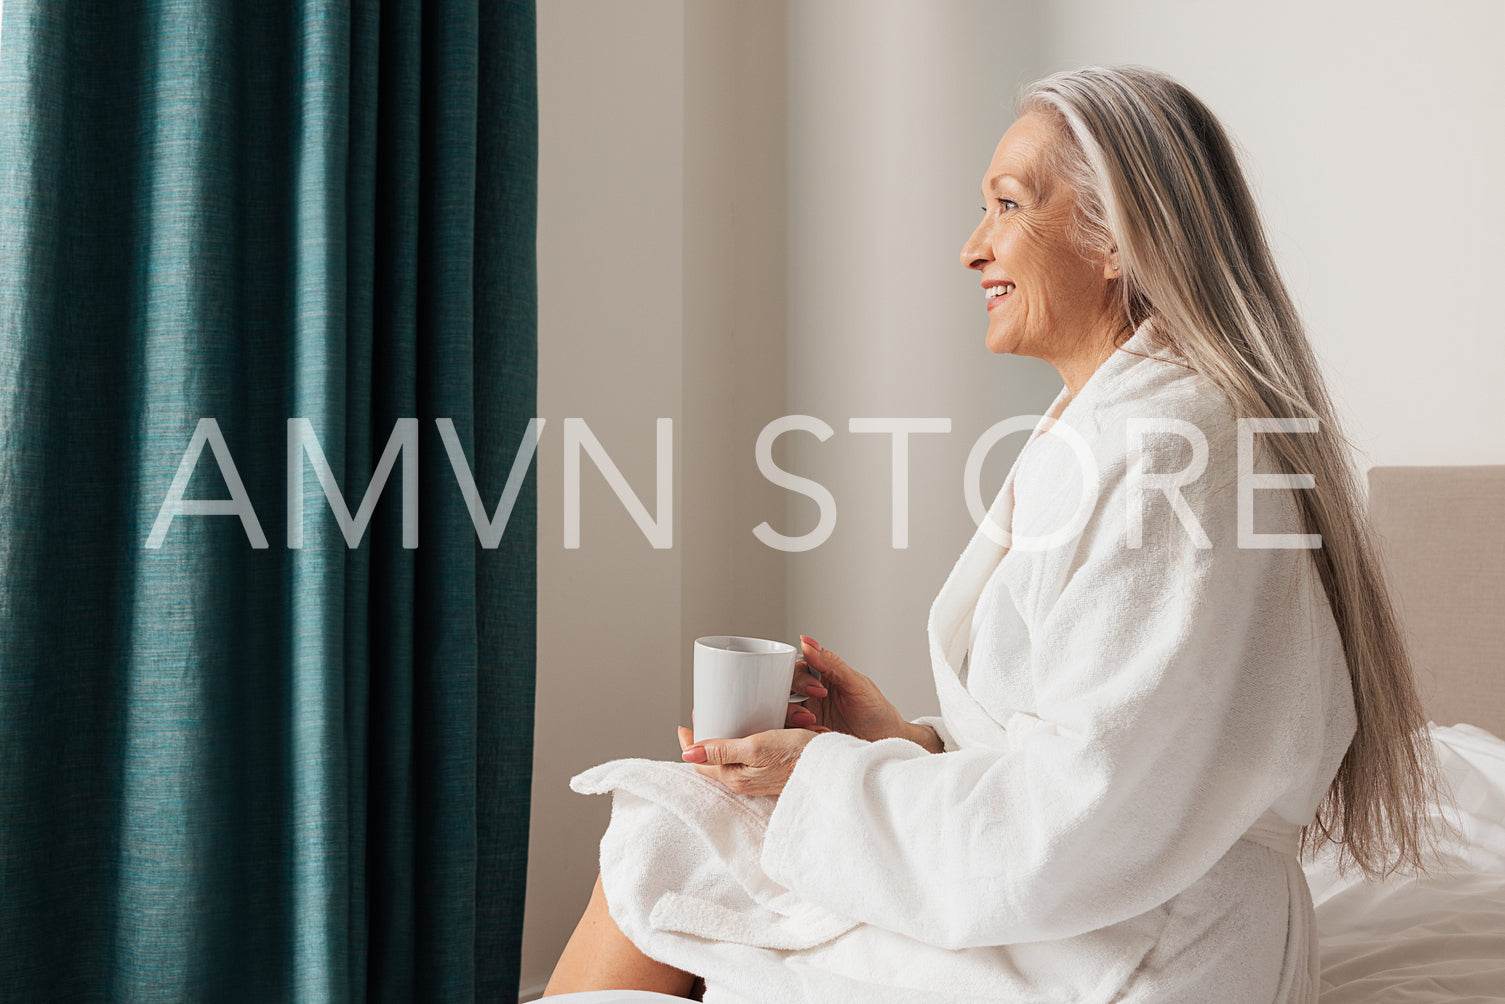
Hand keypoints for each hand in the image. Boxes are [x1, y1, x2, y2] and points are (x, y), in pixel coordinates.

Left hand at [676, 725, 818, 796]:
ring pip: (730, 758)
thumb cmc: (796, 756)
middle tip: (703, 717)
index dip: (690, 741)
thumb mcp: (755, 747)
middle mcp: (743, 781)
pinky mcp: (770, 772)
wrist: (830, 767)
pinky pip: (746, 758)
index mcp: (734, 776)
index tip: (686, 724)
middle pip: (713, 760)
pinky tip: (748, 730)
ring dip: (723, 739)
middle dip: (705, 739)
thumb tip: (687, 754)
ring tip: (722, 720)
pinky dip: (741, 742)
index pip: (699, 761)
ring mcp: (756, 778)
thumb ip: (721, 750)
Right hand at [785, 636, 911, 743]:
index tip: (817, 690)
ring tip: (814, 724)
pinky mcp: (807, 734)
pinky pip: (791, 733)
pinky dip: (801, 734)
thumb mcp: (856, 684)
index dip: (799, 679)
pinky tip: (821, 734)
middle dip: (792, 701)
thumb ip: (831, 663)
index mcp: (821, 675)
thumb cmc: (877, 711)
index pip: (796, 669)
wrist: (888, 741)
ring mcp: (807, 715)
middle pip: (783, 690)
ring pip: (782, 712)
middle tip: (810, 712)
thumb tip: (808, 641)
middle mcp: (810, 694)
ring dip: (794, 719)